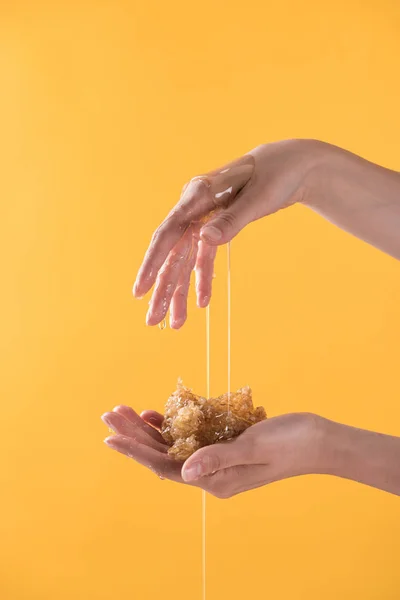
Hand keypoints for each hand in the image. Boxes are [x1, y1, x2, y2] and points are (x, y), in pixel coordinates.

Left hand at [102, 408, 322, 497]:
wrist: (318, 440)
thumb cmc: (290, 443)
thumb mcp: (254, 447)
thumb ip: (218, 458)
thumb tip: (182, 472)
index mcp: (215, 481)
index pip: (165, 467)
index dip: (135, 451)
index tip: (111, 437)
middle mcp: (211, 473)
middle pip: (163, 454)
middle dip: (135, 435)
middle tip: (110, 414)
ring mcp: (217, 458)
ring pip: (174, 444)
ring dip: (149, 428)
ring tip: (126, 410)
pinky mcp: (224, 443)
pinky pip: (191, 435)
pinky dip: (174, 423)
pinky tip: (160, 411)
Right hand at [133, 139, 323, 327]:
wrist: (293, 164)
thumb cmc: (276, 174)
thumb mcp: (259, 197)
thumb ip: (232, 220)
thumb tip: (205, 240)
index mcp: (198, 194)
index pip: (168, 233)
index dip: (152, 263)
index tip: (139, 290)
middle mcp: (195, 207)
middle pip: (173, 253)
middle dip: (163, 289)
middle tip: (152, 321)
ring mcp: (204, 218)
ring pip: (186, 260)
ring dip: (180, 290)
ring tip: (176, 323)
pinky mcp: (217, 226)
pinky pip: (204, 257)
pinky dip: (203, 278)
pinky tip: (202, 301)